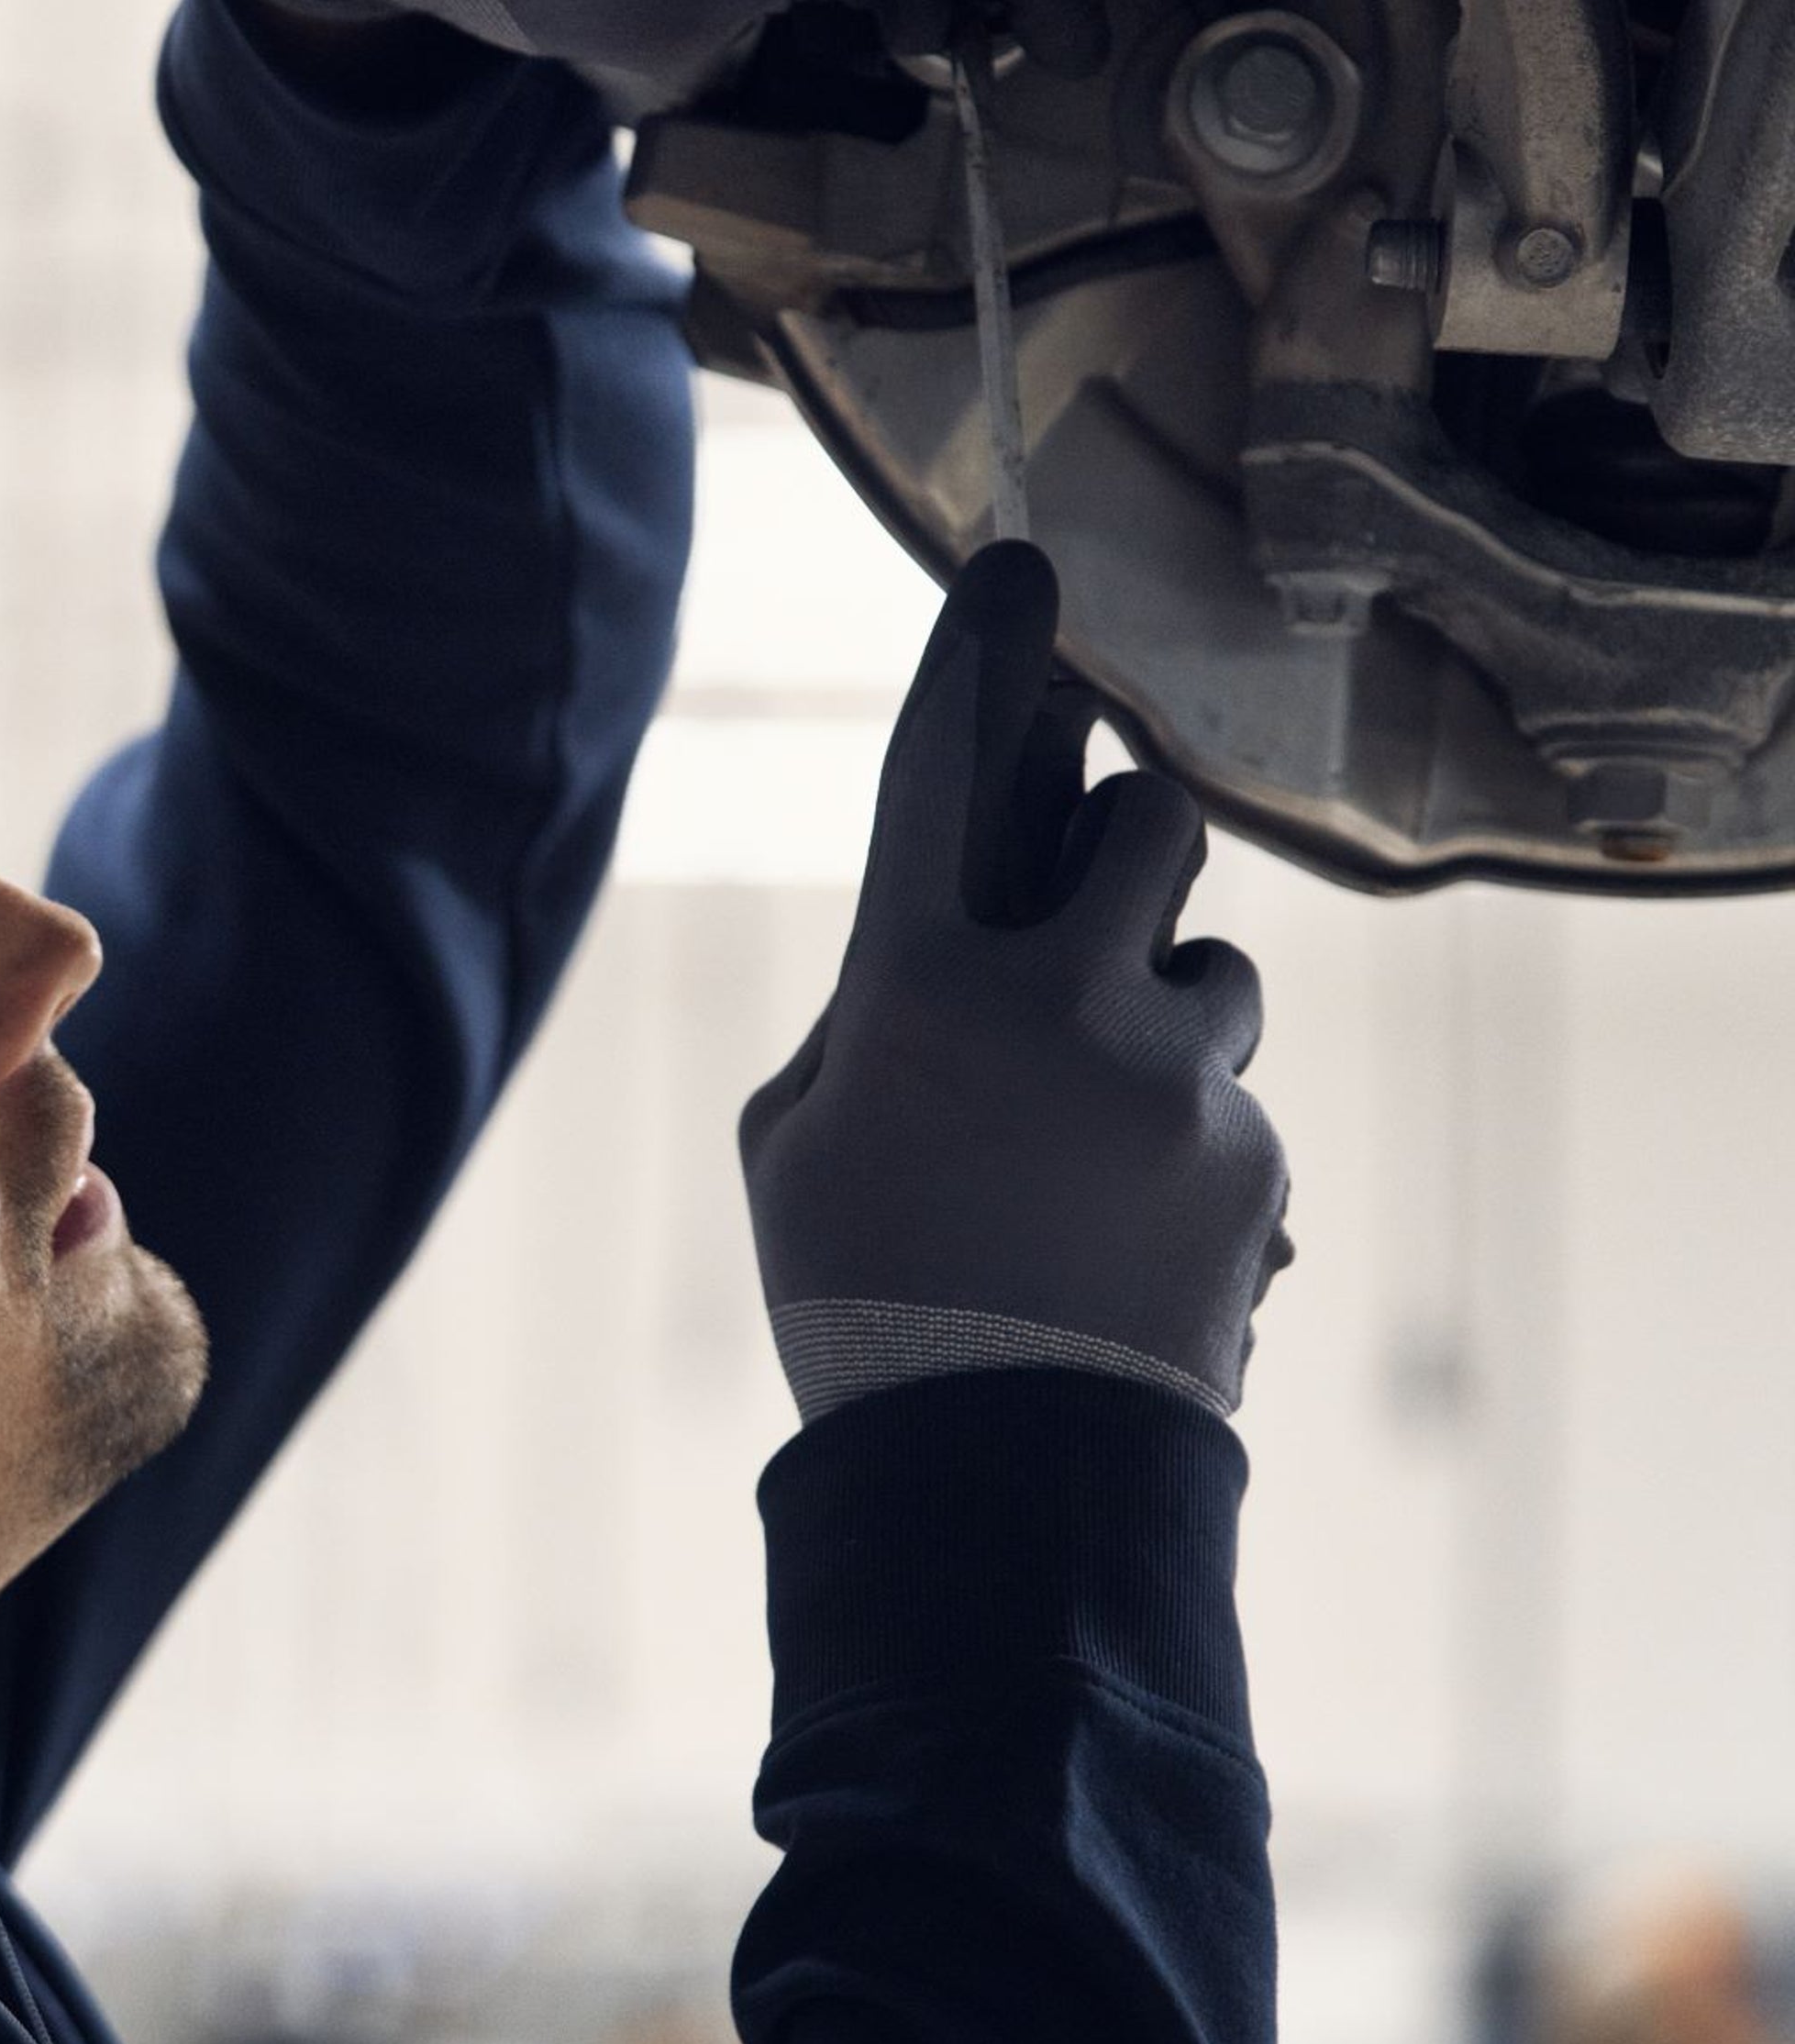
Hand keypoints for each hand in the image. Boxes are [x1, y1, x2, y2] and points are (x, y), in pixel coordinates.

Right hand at [739, 542, 1292, 1420]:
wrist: (996, 1477)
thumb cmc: (859, 1298)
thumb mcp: (793, 1144)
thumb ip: (869, 1016)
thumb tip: (964, 931)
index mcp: (909, 991)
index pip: (935, 775)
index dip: (974, 660)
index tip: (1015, 566)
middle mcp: (1051, 1006)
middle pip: (1148, 822)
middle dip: (1126, 841)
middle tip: (1098, 893)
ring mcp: (1168, 1081)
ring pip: (1215, 968)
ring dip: (1165, 1012)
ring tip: (1095, 1130)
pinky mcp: (1249, 1157)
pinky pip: (1230, 1101)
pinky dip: (1184, 1144)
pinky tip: (1121, 1234)